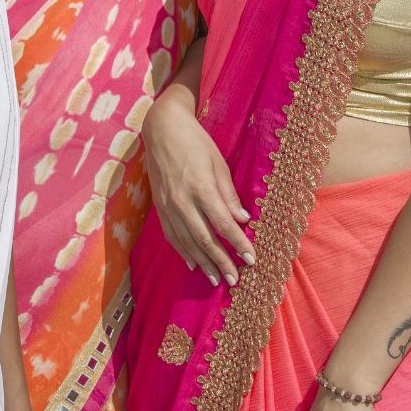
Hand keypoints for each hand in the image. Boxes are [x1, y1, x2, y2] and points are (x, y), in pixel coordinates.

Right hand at [142, 94, 253, 287]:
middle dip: (221, 262)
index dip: (238, 244)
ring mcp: (168, 206)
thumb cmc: (195, 143)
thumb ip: (228, 194)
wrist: (162, 130)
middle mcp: (183, 202)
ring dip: (203, 263)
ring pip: (187, 242)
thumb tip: (242, 219)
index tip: (251, 259)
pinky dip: (183, 252)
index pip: (223, 225)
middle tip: (234, 280)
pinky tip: (193, 264)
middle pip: (205, 240)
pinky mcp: (159, 207)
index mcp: (201, 189)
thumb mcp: (218, 164)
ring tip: (215, 280)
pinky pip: (172, 236)